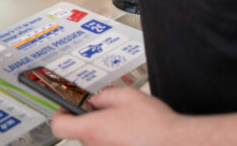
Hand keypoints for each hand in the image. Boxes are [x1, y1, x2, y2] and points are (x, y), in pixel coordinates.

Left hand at [50, 87, 188, 145]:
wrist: (178, 144)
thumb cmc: (155, 124)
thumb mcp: (127, 96)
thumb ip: (104, 96)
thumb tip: (96, 102)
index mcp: (92, 129)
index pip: (58, 126)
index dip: (60, 115)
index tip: (67, 109)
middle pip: (80, 133)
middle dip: (89, 121)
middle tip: (107, 113)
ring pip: (96, 142)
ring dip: (104, 134)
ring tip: (126, 126)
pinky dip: (116, 142)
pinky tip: (132, 137)